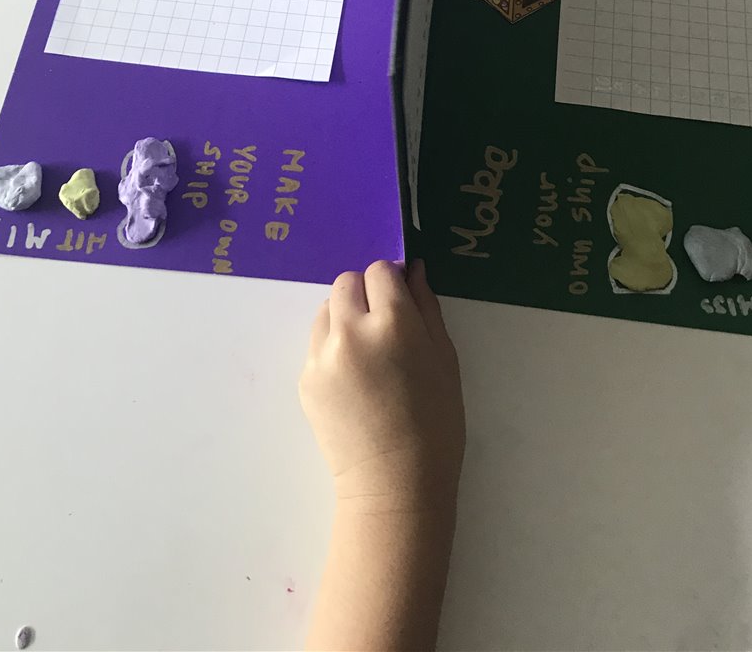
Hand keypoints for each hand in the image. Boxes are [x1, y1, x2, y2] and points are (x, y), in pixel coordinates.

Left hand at [299, 259, 464, 512]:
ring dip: (345, 317)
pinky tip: (354, 381)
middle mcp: (351, 331)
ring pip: (327, 310)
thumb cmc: (436, 421)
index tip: (401, 301)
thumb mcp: (445, 358)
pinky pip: (317, 345)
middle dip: (366, 294)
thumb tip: (414, 269)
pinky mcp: (305, 379)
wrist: (395, 483)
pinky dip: (333, 349)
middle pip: (347, 282)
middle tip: (384, 326)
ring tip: (367, 354)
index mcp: (393, 322)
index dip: (393, 281)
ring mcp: (322, 356)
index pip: (380, 271)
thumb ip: (427, 306)